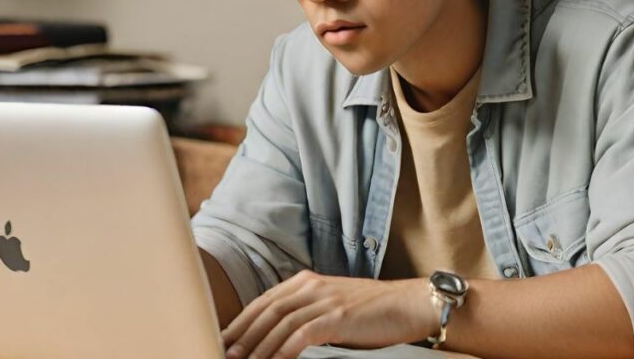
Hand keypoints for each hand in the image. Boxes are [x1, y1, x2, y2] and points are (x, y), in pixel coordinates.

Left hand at [221, 270, 438, 358]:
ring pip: (279, 324)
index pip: (264, 302)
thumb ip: (306, 314)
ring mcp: (324, 300)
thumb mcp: (332, 305)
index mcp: (307, 281)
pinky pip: (301, 335)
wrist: (409, 304)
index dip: (241, 321)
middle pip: (265, 311)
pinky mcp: (337, 316)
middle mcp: (311, 286)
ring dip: (257, 346)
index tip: (223, 339)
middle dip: (241, 335)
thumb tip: (278, 337)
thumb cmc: (373, 311)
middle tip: (223, 354)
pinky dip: (283, 351)